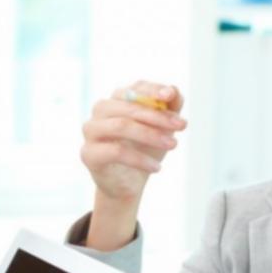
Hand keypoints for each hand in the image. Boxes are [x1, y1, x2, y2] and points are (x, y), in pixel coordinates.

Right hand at [80, 81, 186, 203]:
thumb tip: (173, 90)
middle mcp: (100, 110)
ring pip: (120, 126)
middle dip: (158, 115)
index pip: (135, 88)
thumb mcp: (163, 128)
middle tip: (182, 125)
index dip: (153, 90)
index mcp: (117, 99)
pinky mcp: (88, 153)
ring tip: (173, 145)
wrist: (128, 184)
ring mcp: (91, 130)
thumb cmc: (145, 150)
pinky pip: (116, 151)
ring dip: (150, 135)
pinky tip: (156, 167)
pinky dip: (139, 159)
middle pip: (129, 107)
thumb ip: (169, 107)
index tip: (170, 96)